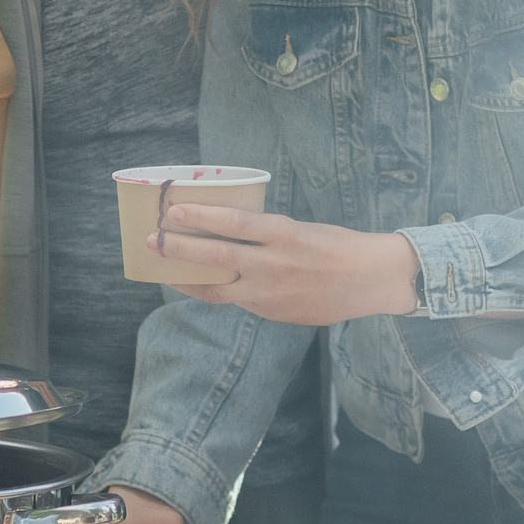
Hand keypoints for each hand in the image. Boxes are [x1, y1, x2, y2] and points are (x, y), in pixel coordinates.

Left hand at [153, 205, 418, 325]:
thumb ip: (266, 234)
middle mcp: (273, 264)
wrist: (371, 281)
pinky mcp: (272, 313)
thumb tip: (229, 231)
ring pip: (217, 287)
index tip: (173, 210)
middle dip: (180, 247)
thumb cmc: (337, 246)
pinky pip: (236, 301)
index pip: (233, 223)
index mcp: (283, 235)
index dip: (199, 216)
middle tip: (153, 239)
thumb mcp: (301, 228)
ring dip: (187, 277)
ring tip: (164, 268)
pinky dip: (214, 291)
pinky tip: (199, 285)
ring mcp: (270, 293)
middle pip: (216, 255)